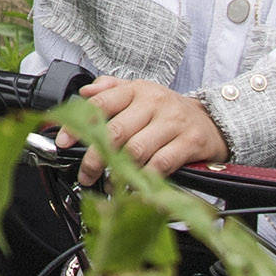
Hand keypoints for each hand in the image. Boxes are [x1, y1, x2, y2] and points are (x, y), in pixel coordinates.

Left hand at [67, 77, 229, 185]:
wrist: (212, 120)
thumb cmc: (167, 111)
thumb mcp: (139, 93)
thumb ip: (109, 89)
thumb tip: (84, 92)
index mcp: (136, 90)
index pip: (100, 104)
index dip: (78, 125)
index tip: (63, 142)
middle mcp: (154, 103)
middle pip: (115, 132)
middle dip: (95, 157)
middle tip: (85, 173)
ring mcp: (172, 122)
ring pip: (136, 150)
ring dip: (118, 171)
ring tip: (108, 182)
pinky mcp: (190, 142)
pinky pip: (161, 164)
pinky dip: (145, 179)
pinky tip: (135, 186)